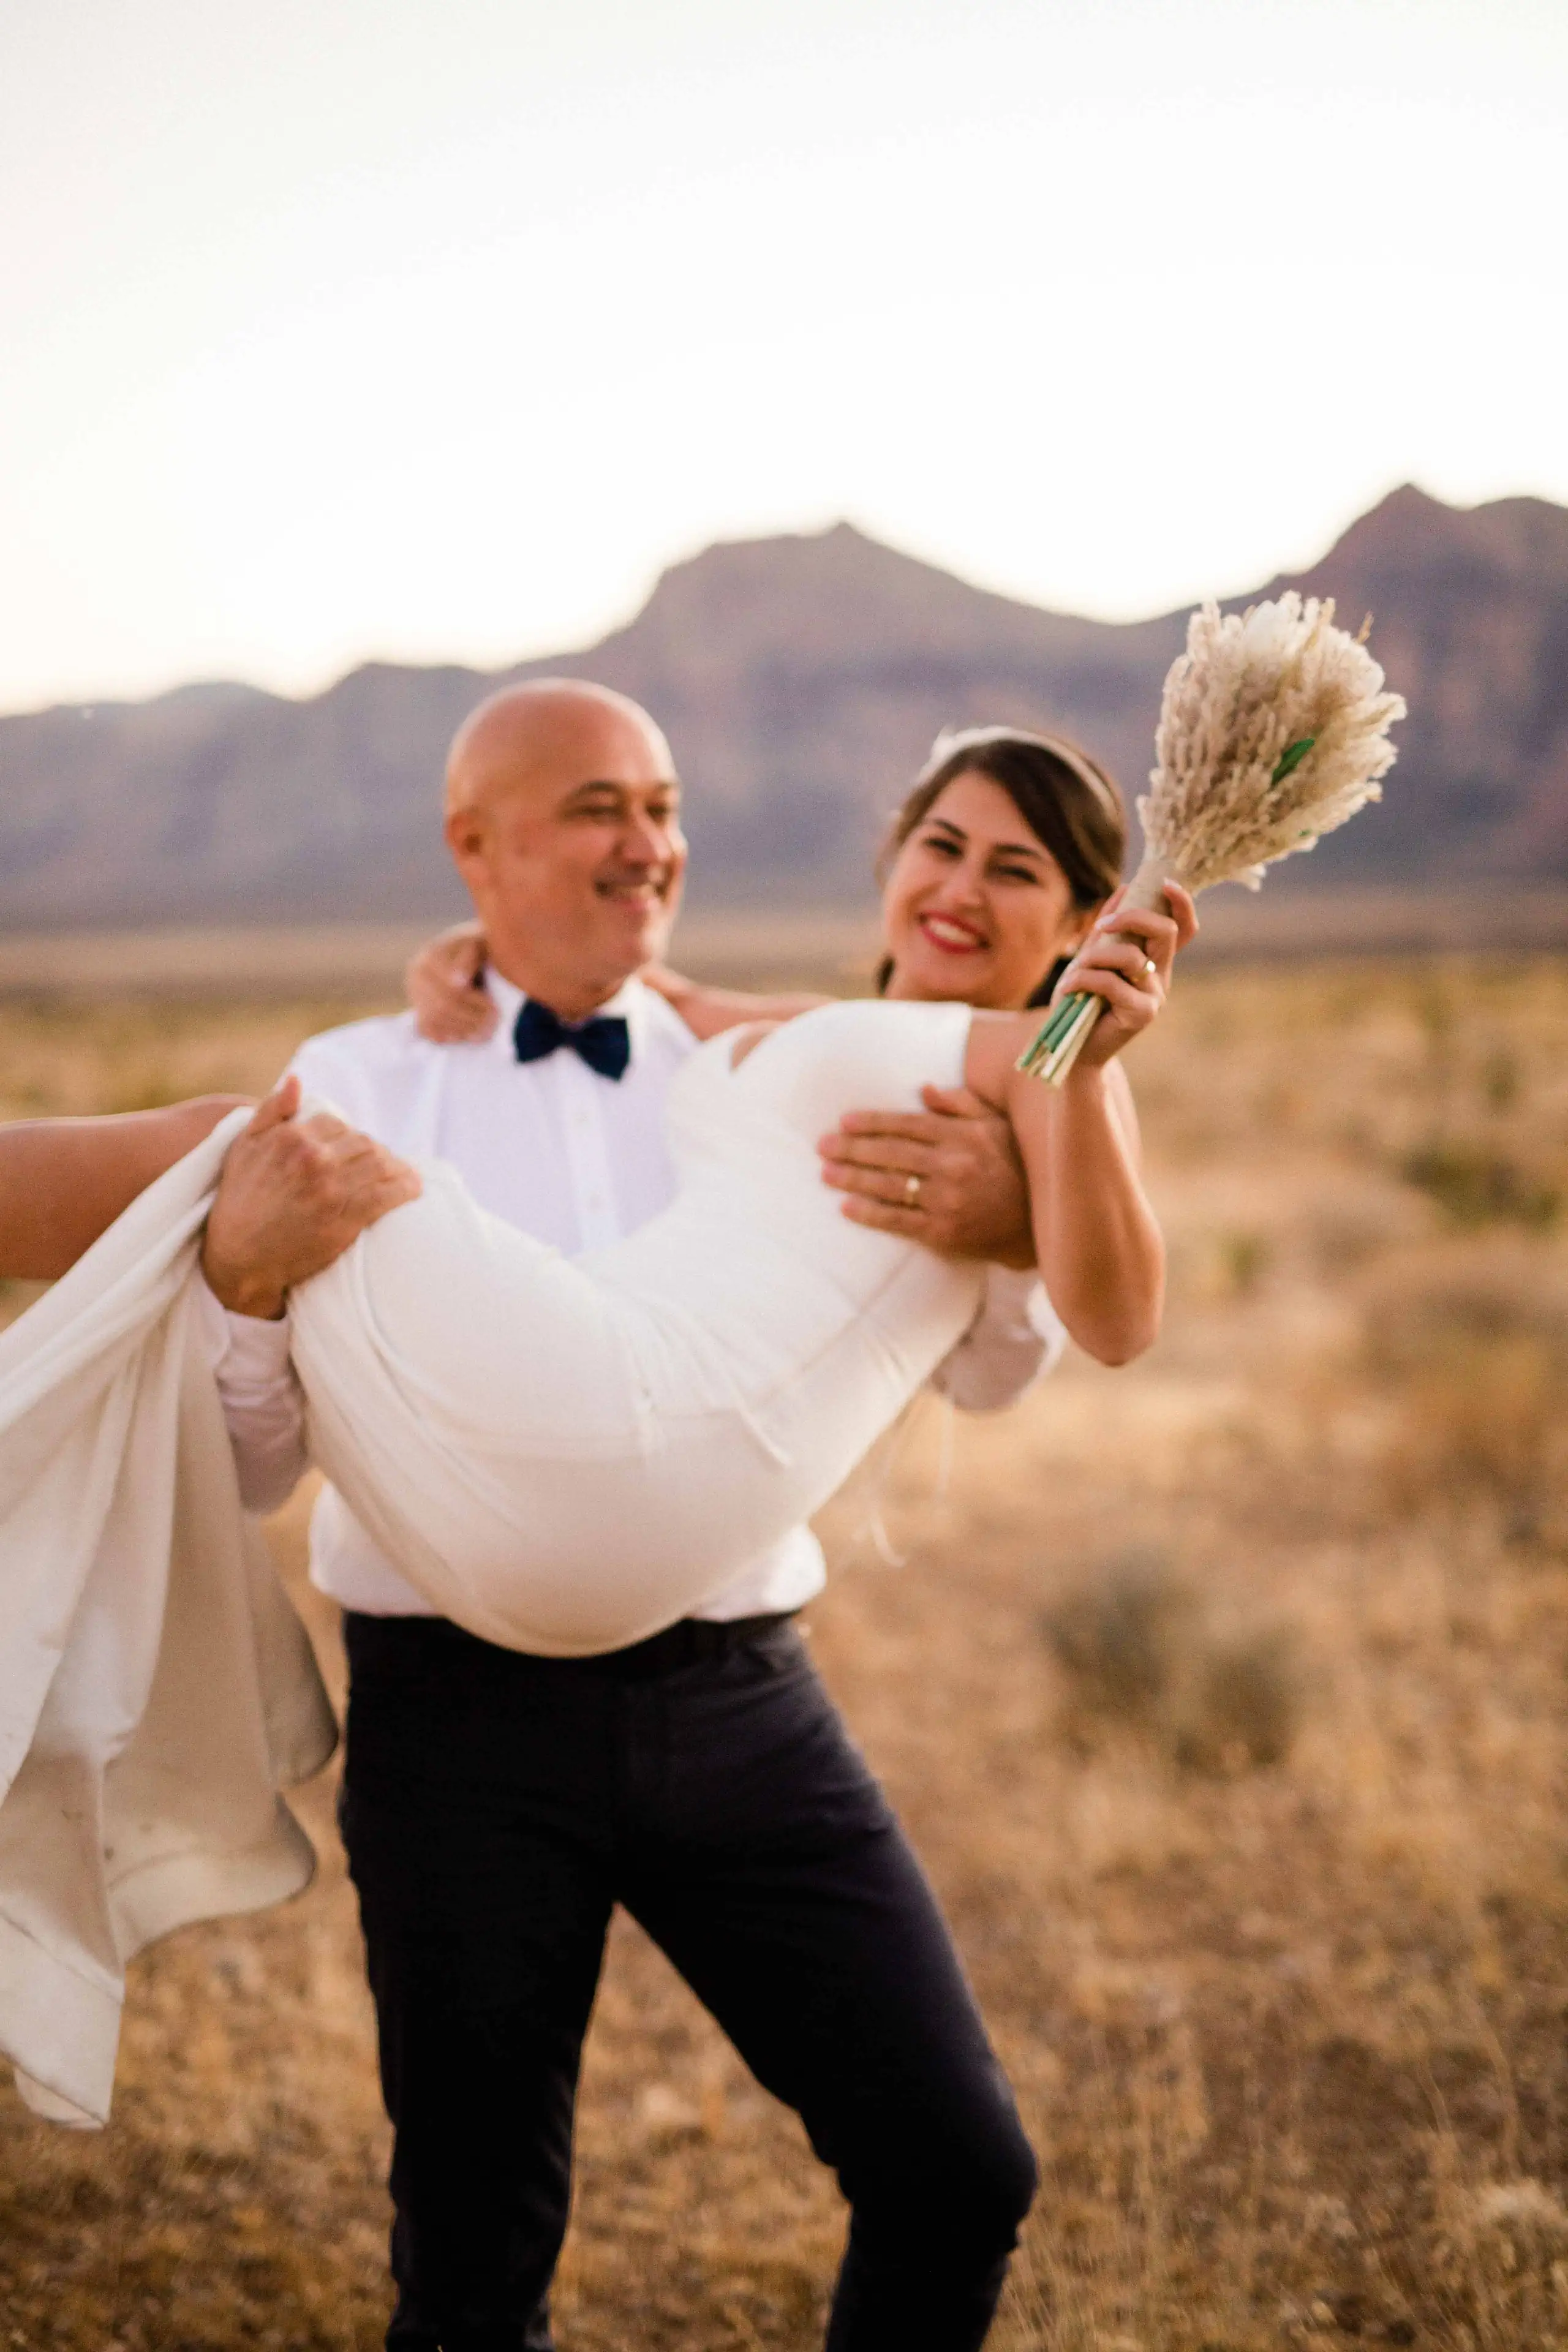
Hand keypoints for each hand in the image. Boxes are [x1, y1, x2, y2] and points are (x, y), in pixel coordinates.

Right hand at [201, 1078, 422, 1317]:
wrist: (237, 1255)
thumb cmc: (238, 1200)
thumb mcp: (243, 1146)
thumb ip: (271, 1110)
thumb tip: (296, 1079)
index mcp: (291, 1137)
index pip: (337, 1124)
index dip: (349, 1136)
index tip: (356, 1150)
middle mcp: (314, 1158)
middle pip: (364, 1143)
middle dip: (377, 1152)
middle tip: (384, 1165)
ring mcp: (331, 1188)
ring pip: (380, 1164)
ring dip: (398, 1168)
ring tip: (404, 1176)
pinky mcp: (345, 1218)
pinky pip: (387, 1194)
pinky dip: (406, 1189)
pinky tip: (413, 1190)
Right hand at [406, 921, 494, 1043]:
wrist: (472, 954)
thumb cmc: (483, 948)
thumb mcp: (481, 945)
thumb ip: (471, 958)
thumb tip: (458, 983)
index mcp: (431, 956)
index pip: (451, 988)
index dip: (474, 1002)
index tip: (495, 1009)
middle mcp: (417, 975)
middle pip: (441, 1006)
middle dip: (470, 1018)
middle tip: (494, 1025)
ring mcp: (415, 994)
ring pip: (434, 1020)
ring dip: (462, 1029)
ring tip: (486, 1033)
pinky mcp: (418, 1008)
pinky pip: (428, 1029)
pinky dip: (447, 1035)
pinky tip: (468, 1035)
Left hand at [818, 1084, 1033, 1264]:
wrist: (1036, 1222)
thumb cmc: (1014, 1165)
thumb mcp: (996, 1125)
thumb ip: (962, 1103)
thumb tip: (924, 1088)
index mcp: (964, 1135)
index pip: (909, 1124)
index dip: (873, 1122)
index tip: (845, 1121)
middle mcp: (953, 1165)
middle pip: (892, 1153)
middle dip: (853, 1148)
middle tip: (822, 1145)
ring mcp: (947, 1199)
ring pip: (890, 1186)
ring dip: (853, 1178)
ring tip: (826, 1173)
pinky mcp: (944, 1231)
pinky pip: (899, 1220)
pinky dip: (870, 1214)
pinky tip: (846, 1206)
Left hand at [1055, 881, 1198, 1070]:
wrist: (1074, 1050)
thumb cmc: (1082, 1003)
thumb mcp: (1091, 959)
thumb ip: (1108, 929)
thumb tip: (1124, 888)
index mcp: (1154, 961)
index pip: (1183, 929)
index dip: (1182, 904)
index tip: (1164, 883)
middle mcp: (1161, 976)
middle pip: (1166, 932)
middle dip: (1133, 917)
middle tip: (1103, 925)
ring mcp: (1154, 996)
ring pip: (1132, 957)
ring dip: (1095, 957)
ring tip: (1072, 972)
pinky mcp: (1141, 1015)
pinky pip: (1112, 983)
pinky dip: (1084, 979)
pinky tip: (1068, 989)